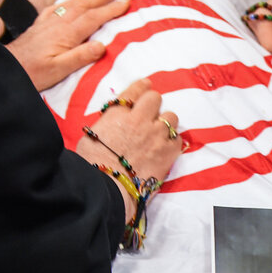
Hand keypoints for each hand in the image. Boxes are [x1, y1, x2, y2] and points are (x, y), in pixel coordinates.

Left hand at [6, 0, 127, 89]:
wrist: (8, 69)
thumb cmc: (34, 73)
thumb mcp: (59, 70)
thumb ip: (80, 56)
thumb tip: (102, 45)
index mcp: (66, 34)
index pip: (93, 18)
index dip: (110, 9)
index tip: (126, 1)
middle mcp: (58, 23)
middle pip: (84, 5)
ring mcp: (48, 23)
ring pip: (72, 4)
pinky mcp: (40, 26)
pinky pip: (57, 7)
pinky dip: (68, 1)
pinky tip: (71, 0)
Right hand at [75, 78, 182, 222]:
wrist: (108, 187)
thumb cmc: (93, 164)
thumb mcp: (93, 135)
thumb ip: (109, 123)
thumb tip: (115, 122)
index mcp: (117, 114)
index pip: (134, 91)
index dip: (142, 87)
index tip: (146, 85)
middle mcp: (139, 120)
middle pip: (155, 98)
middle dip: (153, 105)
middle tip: (149, 117)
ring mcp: (156, 135)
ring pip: (171, 117)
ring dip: (165, 123)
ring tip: (159, 134)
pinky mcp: (169, 152)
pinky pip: (178, 138)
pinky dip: (172, 142)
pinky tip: (165, 149)